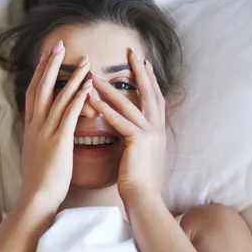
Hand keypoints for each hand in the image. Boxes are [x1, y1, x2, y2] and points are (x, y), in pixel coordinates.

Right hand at [18, 41, 92, 211]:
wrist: (37, 197)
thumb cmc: (39, 180)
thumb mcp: (35, 153)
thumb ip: (39, 139)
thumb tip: (40, 133)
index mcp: (30, 127)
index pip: (33, 93)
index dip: (40, 73)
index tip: (47, 56)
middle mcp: (35, 125)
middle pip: (41, 87)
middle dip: (50, 65)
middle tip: (59, 45)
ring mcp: (46, 131)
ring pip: (57, 96)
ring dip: (71, 76)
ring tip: (83, 60)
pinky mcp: (59, 141)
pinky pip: (69, 114)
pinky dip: (78, 97)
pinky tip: (88, 85)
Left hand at [88, 51, 166, 199]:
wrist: (144, 199)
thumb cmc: (139, 181)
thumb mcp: (141, 154)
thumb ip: (139, 138)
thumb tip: (133, 130)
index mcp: (158, 131)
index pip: (155, 98)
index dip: (150, 80)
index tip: (143, 63)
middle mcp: (158, 128)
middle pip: (149, 92)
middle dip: (141, 71)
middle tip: (132, 52)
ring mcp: (150, 134)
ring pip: (129, 103)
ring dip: (112, 88)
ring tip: (97, 74)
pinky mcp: (139, 141)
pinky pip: (120, 120)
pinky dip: (106, 108)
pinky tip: (92, 98)